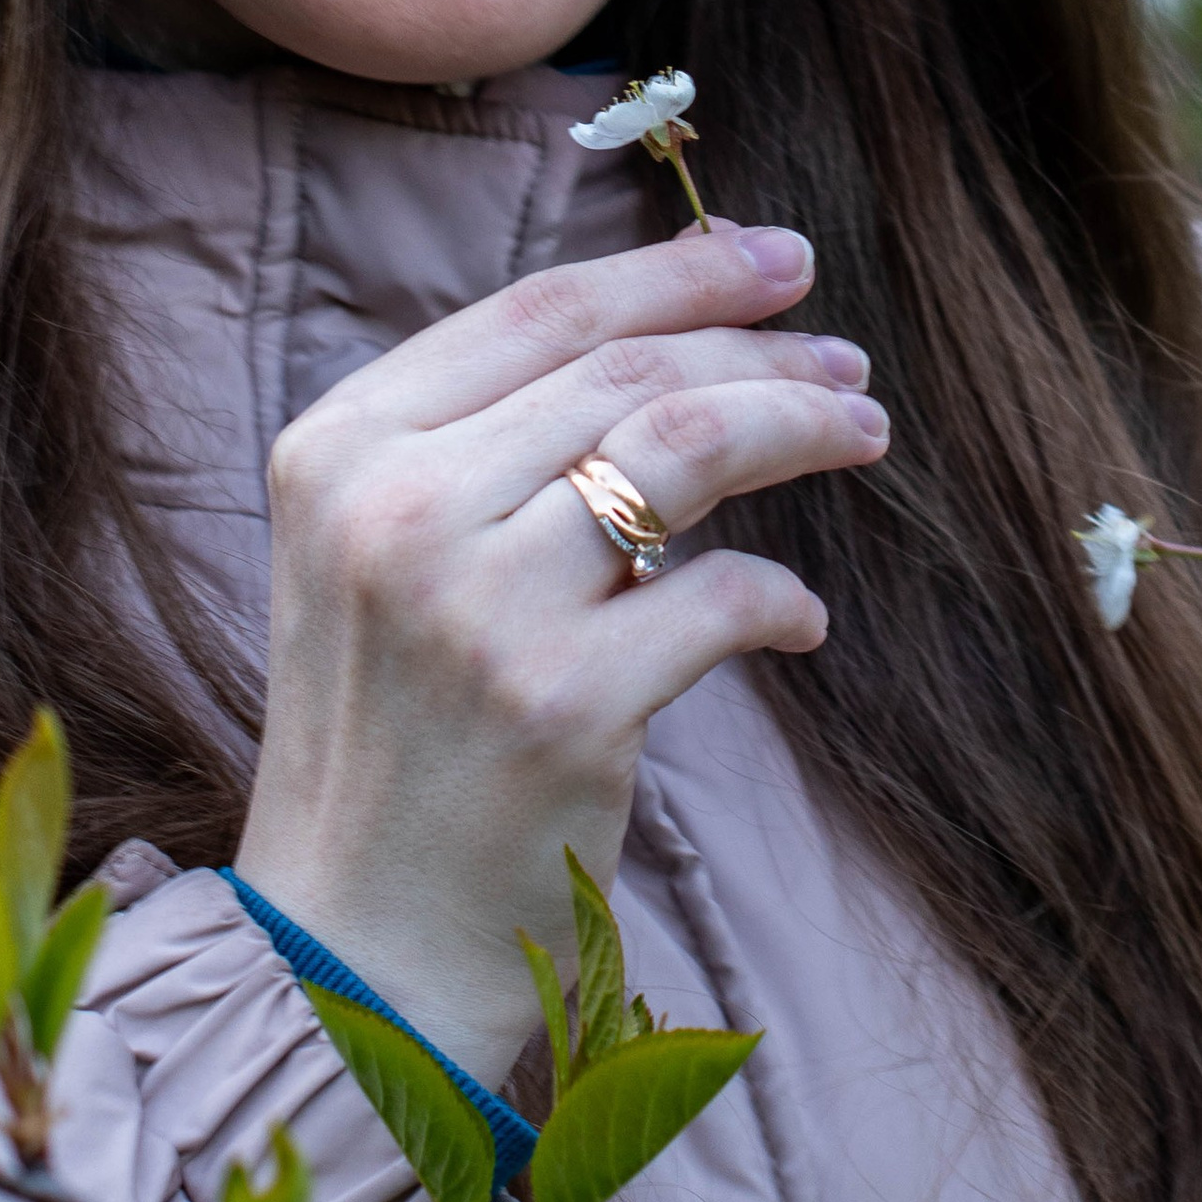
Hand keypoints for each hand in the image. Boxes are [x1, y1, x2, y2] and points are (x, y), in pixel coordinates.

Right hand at [233, 221, 884, 1081]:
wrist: (352, 942)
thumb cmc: (391, 737)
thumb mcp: (381, 556)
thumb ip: (484, 445)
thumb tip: (670, 334)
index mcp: (340, 448)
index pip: (538, 312)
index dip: (676, 271)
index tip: (777, 259)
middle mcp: (396, 508)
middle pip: (625, 372)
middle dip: (759, 351)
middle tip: (847, 365)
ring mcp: (476, 606)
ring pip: (685, 450)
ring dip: (797, 428)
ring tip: (861, 434)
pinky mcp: (561, 703)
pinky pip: (722, 596)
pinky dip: (782, 597)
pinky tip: (798, 619)